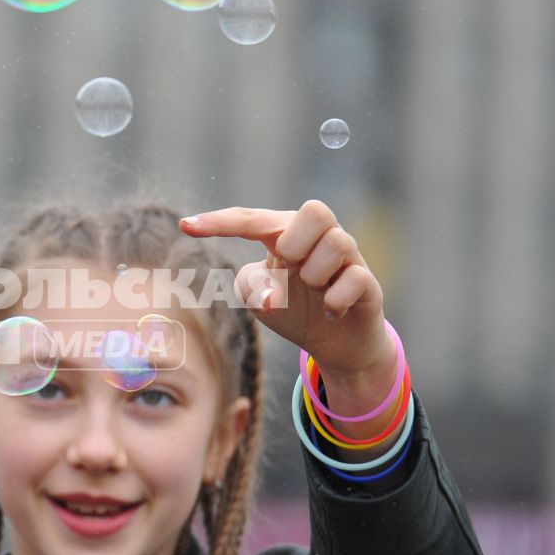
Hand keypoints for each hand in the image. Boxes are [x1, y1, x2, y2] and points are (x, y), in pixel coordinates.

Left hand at [179, 200, 394, 386]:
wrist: (334, 345)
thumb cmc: (292, 309)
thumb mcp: (258, 298)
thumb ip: (251, 286)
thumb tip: (272, 297)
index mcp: (285, 234)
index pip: (252, 219)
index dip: (220, 222)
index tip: (185, 226)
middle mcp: (320, 238)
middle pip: (315, 210)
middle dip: (295, 242)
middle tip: (291, 266)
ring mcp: (349, 258)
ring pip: (337, 242)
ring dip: (315, 275)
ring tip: (314, 291)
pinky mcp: (368, 283)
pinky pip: (354, 279)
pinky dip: (335, 300)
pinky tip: (330, 311)